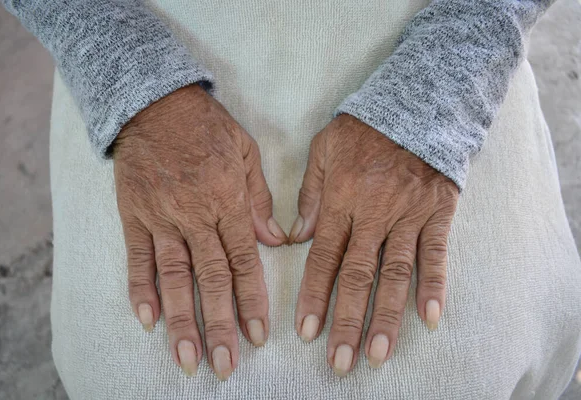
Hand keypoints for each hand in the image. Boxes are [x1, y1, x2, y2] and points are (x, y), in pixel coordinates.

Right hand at [113, 84, 285, 379]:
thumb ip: (259, 199)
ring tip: (187, 356)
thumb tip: (276, 240)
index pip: (243, 260)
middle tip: (224, 364)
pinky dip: (140, 289)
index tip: (257, 335)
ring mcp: (161, 217)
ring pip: (173, 276)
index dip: (251, 300)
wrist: (156, 102)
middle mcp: (194, 215)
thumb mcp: (246, 153)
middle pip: (210, 277)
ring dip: (180, 319)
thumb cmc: (207, 127)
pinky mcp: (134, 215)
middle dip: (219, 323)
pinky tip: (146, 320)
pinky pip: (136, 257)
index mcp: (227, 200)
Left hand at [292, 114, 457, 375]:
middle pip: (357, 276)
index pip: (323, 257)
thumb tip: (297, 237)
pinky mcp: (437, 214)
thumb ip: (311, 194)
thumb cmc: (364, 130)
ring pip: (395, 274)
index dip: (314, 296)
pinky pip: (436, 255)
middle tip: (341, 360)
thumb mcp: (324, 150)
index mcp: (342, 200)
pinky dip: (434, 287)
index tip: (307, 330)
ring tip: (378, 353)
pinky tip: (429, 319)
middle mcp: (373, 214)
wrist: (417, 105)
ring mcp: (408, 216)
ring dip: (386, 316)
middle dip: (347, 320)